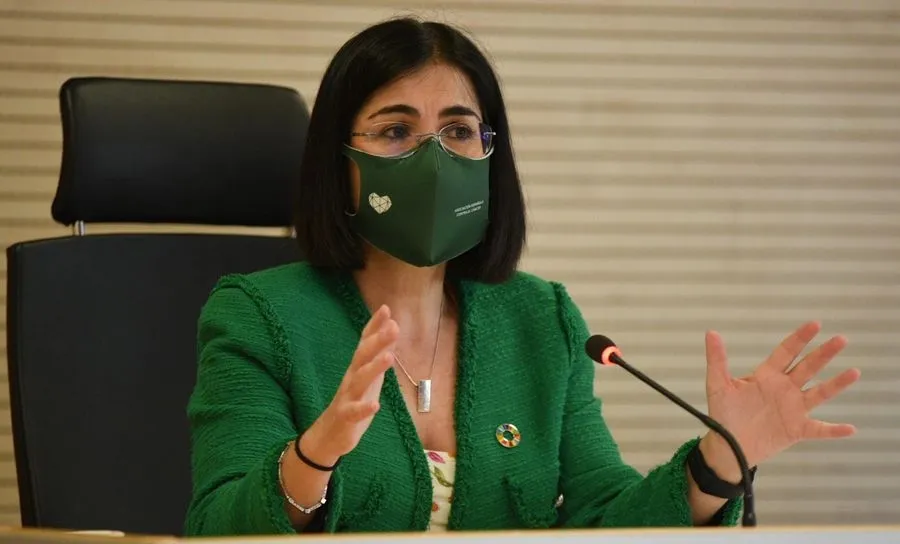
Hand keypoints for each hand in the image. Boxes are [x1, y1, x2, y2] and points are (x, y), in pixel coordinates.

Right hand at [301, 304, 397, 464]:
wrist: (329, 435)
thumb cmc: (353, 401)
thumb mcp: (368, 376)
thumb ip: (378, 355)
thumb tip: (391, 329)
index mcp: (357, 368)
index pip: (365, 343)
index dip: (374, 326)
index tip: (386, 309)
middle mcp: (351, 378)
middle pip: (363, 357)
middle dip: (378, 341)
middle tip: (393, 327)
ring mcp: (347, 397)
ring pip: (360, 380)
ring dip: (374, 368)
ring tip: (389, 357)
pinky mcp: (345, 418)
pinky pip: (354, 412)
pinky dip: (364, 408)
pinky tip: (375, 406)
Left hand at [699, 321, 860, 480]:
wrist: (727, 445)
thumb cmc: (723, 414)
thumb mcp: (718, 385)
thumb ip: (717, 359)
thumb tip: (711, 332)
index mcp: (767, 376)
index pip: (787, 352)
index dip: (800, 338)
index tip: (815, 324)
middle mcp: (784, 389)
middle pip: (808, 368)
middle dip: (824, 353)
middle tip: (841, 339)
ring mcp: (793, 409)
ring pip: (819, 393)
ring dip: (836, 384)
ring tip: (854, 372)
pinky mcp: (796, 430)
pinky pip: (819, 430)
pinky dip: (834, 430)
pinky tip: (850, 428)